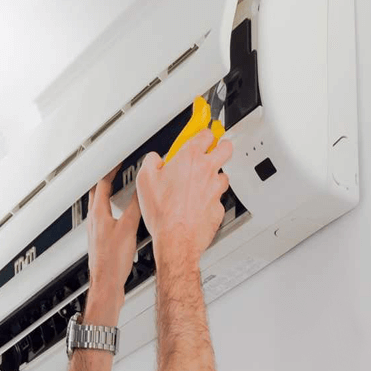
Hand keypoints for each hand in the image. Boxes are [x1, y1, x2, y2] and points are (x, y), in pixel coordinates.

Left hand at [86, 166, 140, 324]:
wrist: (106, 284)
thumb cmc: (113, 261)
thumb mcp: (128, 229)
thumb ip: (135, 207)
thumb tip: (142, 191)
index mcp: (98, 214)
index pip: (102, 184)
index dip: (111, 170)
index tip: (118, 162)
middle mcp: (93, 220)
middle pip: (95, 193)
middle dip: (104, 180)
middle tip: (114, 171)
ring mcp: (95, 230)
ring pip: (98, 206)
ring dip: (106, 194)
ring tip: (116, 189)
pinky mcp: (100, 240)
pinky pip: (102, 218)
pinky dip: (109, 209)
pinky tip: (117, 216)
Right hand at [136, 129, 232, 264]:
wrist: (176, 240)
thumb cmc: (163, 213)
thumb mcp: (145, 180)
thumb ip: (152, 161)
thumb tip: (156, 159)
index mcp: (190, 159)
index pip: (206, 133)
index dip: (203, 132)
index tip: (202, 130)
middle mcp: (207, 171)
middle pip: (226, 147)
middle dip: (220, 147)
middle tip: (211, 151)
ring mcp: (215, 189)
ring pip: (223, 175)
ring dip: (214, 176)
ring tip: (200, 183)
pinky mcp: (219, 207)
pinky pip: (218, 198)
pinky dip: (210, 199)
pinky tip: (198, 204)